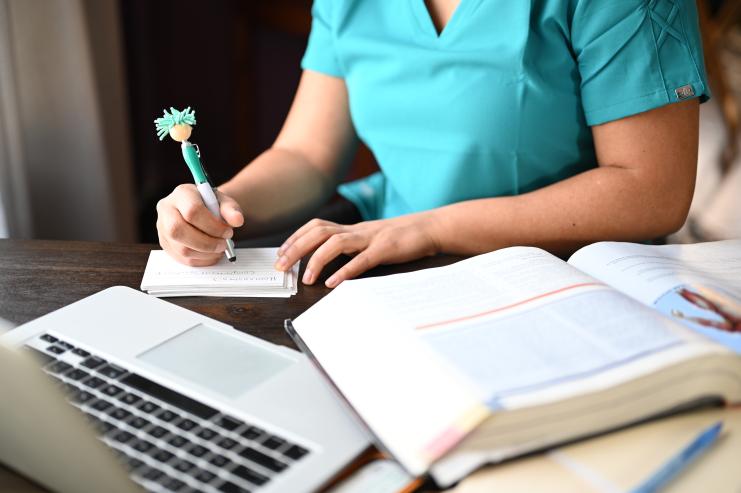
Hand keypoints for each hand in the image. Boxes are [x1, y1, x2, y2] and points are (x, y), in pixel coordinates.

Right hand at [156, 184, 243, 265]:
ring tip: (219, 249)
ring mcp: (162, 228)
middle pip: (179, 231)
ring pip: (181, 248)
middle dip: (206, 243)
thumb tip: (237, 220)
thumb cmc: (213, 205)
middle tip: (224, 245)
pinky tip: (212, 255)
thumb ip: (231, 210)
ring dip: (205, 253)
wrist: (203, 210)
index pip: (192, 211)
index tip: (228, 232)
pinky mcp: (165, 243)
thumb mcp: (224, 202)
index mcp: (182, 193)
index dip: (212, 226)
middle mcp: (167, 209)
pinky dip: (201, 260)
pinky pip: (181, 259)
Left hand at [275, 212, 440, 286]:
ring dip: (316, 260)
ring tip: (305, 278)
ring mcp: (371, 238)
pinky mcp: (386, 249)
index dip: (296, 237)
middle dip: (296, 248)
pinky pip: (361, 259)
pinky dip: (345, 271)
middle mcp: (357, 230)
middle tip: (281, 266)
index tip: (281, 252)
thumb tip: (330, 264)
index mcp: (352, 228)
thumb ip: (352, 248)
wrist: (431, 227)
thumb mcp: (371, 240)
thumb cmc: (401, 238)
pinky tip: (333, 283)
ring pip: (336, 242)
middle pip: (319, 232)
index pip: (316, 226)